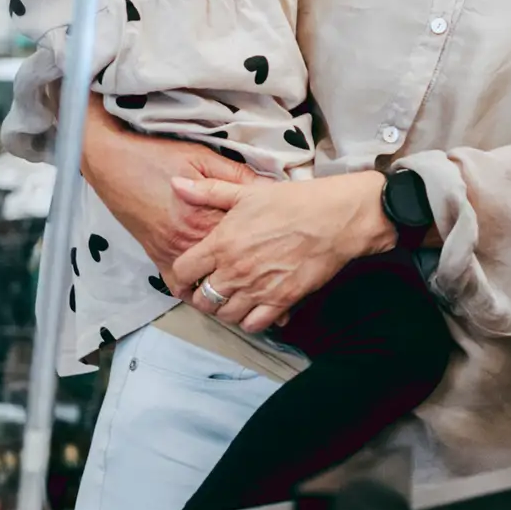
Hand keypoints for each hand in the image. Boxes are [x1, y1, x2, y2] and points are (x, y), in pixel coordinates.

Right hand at [78, 99, 257, 288]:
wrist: (114, 162)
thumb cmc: (159, 156)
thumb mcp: (203, 159)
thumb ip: (236, 178)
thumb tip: (269, 189)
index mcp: (207, 215)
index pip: (246, 240)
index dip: (268, 248)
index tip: (286, 254)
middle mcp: (190, 239)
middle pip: (229, 269)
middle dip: (253, 277)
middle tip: (276, 287)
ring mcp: (172, 251)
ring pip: (206, 284)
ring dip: (226, 289)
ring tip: (249, 293)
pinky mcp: (157, 257)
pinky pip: (179, 286)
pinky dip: (195, 290)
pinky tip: (210, 288)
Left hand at [170, 171, 391, 333]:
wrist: (334, 218)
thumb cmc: (292, 202)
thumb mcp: (246, 192)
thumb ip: (208, 192)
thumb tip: (176, 184)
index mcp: (222, 243)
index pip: (182, 272)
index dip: (182, 276)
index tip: (190, 275)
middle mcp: (235, 271)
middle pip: (202, 301)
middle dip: (203, 296)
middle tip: (213, 287)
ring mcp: (258, 289)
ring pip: (226, 316)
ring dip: (226, 309)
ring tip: (234, 297)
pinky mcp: (281, 301)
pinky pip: (254, 325)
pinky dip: (251, 320)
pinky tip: (256, 306)